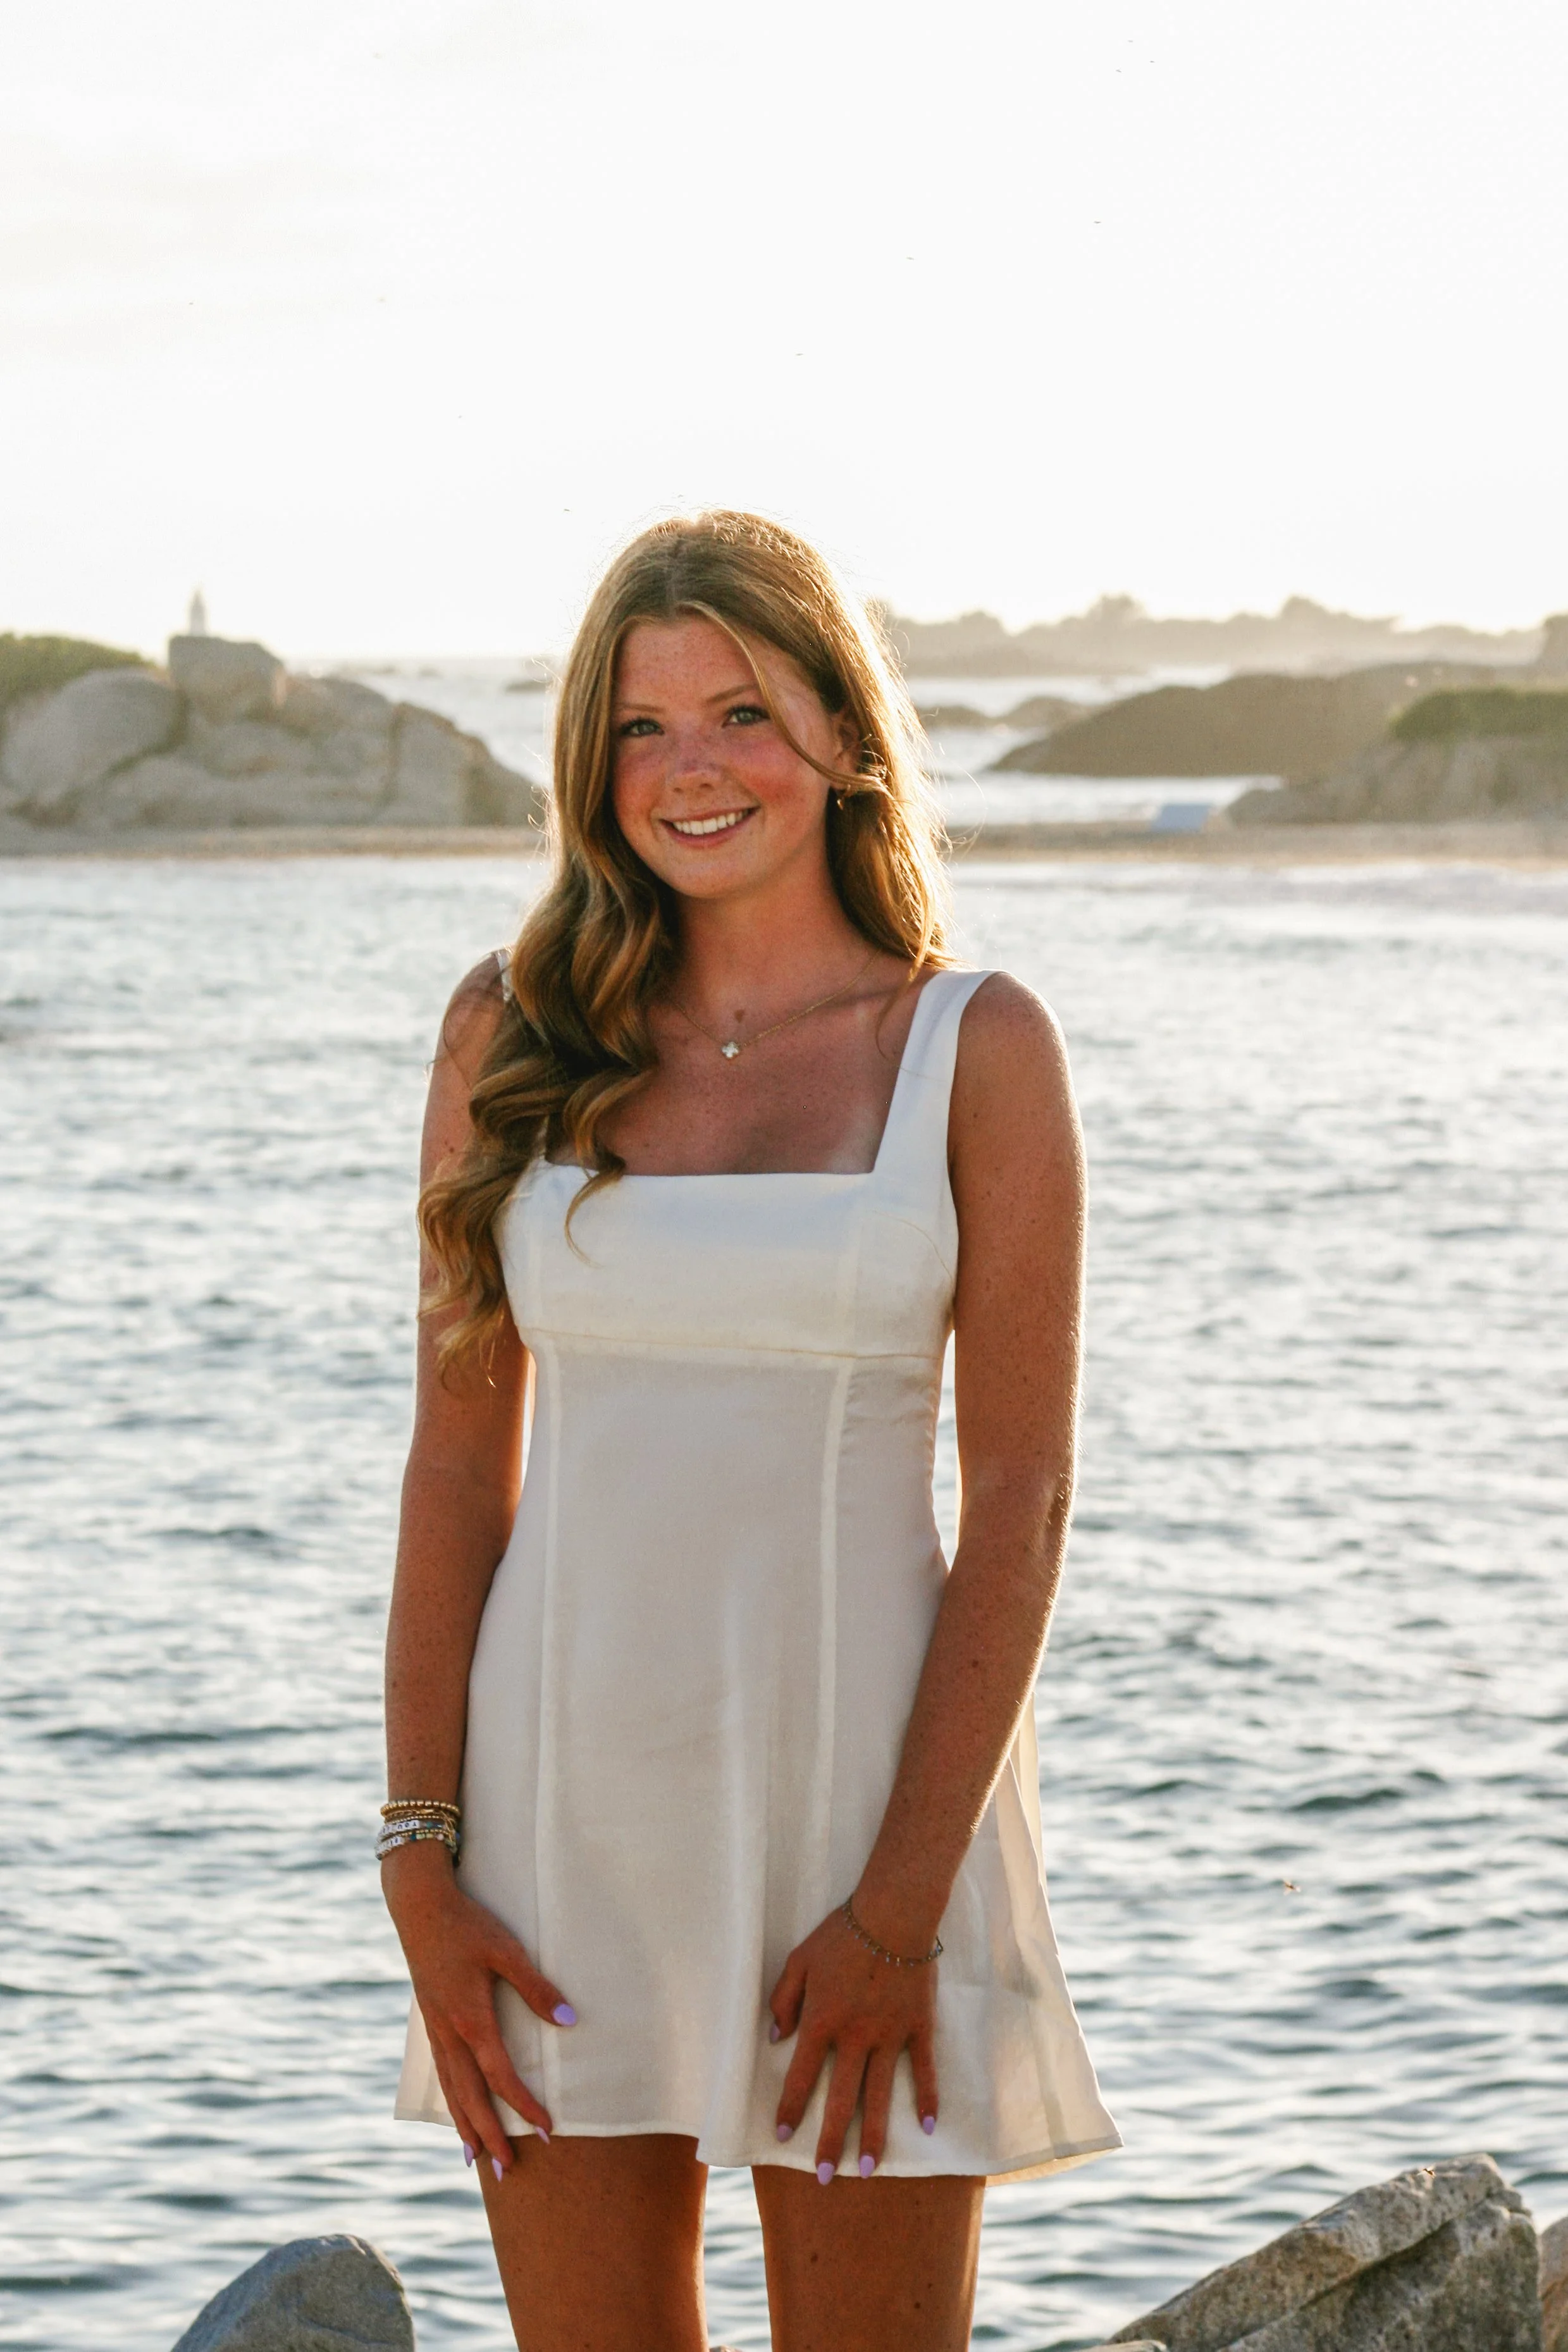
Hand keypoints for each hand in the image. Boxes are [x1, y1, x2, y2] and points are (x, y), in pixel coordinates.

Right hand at [382, 1842, 572, 2176]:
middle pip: (471, 2098)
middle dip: (490, 2137)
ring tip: (475, 2162)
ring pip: (451, 2091)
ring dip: (465, 2126)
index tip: (546, 2131)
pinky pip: (441, 2073)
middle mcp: (450, 2033)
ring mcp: (436, 2030)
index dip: (524, 2106)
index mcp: (471, 2020)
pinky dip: (449, 2100)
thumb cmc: (467, 1925)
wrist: (419, 1905)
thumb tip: (568, 2023)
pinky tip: (455, 2111)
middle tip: (508, 2173)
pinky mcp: (430, 2021)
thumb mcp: (507, 1950)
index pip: (501, 2077)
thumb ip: (537, 1988)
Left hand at [767, 1899, 938, 2177]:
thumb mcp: (800, 1959)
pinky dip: (927, 2098)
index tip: (783, 2137)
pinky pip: (925, 2070)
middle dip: (831, 2141)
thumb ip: (784, 1999)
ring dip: (874, 2135)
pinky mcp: (920, 2027)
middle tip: (825, 2177)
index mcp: (823, 2020)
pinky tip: (928, 2127)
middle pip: (841, 2098)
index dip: (790, 2108)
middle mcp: (856, 2036)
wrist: (894, 1912)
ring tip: (868, 2170)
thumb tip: (775, 2038)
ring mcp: (891, 2034)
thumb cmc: (841, 1933)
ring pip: (881, 2095)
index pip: (800, 2075)